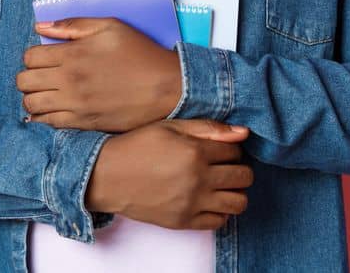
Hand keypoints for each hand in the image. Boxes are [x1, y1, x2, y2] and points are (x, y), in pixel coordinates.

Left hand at [18, 17, 182, 131]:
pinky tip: (53, 109)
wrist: (167, 86)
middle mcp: (69, 81)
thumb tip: (41, 27)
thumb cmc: (141, 54)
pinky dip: (43, 118)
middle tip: (44, 75)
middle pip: (24, 82)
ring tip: (48, 92)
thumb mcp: (111, 27)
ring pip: (31, 105)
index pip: (30, 57)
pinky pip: (47, 124)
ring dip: (34, 97)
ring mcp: (74, 104)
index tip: (46, 57)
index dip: (34, 56)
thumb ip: (73, 25)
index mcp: (73, 55)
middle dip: (30, 76)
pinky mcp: (83, 123)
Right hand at [87, 118, 253, 229]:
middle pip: (243, 177)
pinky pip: (219, 222)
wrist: (105, 176)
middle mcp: (198, 179)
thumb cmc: (137, 146)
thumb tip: (243, 133)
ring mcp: (191, 203)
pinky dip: (221, 212)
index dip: (231, 149)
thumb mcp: (171, 127)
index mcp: (195, 152)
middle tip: (224, 168)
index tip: (220, 151)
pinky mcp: (182, 222)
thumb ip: (208, 129)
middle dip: (239, 170)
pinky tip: (210, 201)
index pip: (236, 152)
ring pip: (238, 202)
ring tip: (222, 186)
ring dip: (236, 192)